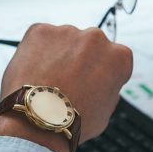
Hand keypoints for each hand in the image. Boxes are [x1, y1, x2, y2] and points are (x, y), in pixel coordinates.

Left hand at [0, 24, 132, 151]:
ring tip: (46, 80)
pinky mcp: (40, 30)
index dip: (100, 72)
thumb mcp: (105, 111)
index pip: (113, 58)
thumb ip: (107, 89)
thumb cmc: (72, 122)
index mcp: (119, 56)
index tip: (90, 83)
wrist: (37, 119)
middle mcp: (96, 37)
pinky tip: (34, 72)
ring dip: (58, 55)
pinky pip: (40, 39)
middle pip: (88, 46)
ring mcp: (67, 31)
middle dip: (79, 60)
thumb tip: (100, 84)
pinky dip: (36, 51)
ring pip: (63, 41)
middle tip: (66, 82)